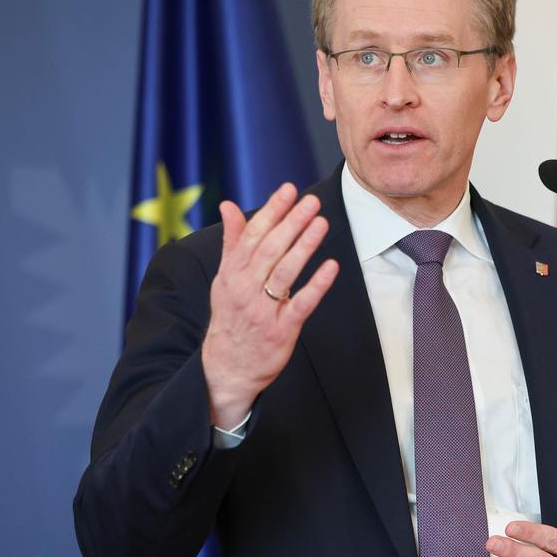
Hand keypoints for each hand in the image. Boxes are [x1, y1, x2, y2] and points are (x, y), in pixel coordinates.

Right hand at [201, 184, 338, 427]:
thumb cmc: (231, 317)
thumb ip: (232, 242)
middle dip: (291, 223)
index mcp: (232, 273)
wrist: (227, 367)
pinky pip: (301, 304)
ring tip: (321, 223)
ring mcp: (263, 310)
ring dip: (304, 246)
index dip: (271, 211)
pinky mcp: (281, 330)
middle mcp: (245, 289)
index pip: (252, 235)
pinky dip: (316, 285)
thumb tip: (228, 205)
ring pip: (284, 272)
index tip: (288, 189)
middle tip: (312, 202)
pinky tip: (331, 266)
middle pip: (270, 249)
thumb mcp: (225, 278)